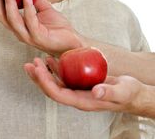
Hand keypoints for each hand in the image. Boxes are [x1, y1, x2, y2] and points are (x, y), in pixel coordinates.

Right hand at [0, 0, 84, 55]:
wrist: (73, 42)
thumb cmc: (58, 27)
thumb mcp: (45, 8)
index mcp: (19, 27)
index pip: (3, 13)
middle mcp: (20, 33)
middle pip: (3, 17)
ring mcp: (28, 37)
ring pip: (13, 19)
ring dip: (9, 1)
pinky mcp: (39, 38)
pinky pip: (30, 20)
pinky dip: (27, 6)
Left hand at [24, 57, 145, 114]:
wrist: (131, 94)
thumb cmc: (128, 94)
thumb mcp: (122, 92)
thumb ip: (109, 92)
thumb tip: (96, 91)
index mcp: (82, 102)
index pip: (58, 94)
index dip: (46, 82)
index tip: (38, 69)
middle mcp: (76, 97)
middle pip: (51, 89)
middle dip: (39, 78)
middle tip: (30, 64)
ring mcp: (77, 90)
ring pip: (55, 83)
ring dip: (43, 73)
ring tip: (34, 60)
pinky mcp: (79, 84)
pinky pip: (63, 77)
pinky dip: (54, 68)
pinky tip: (49, 59)